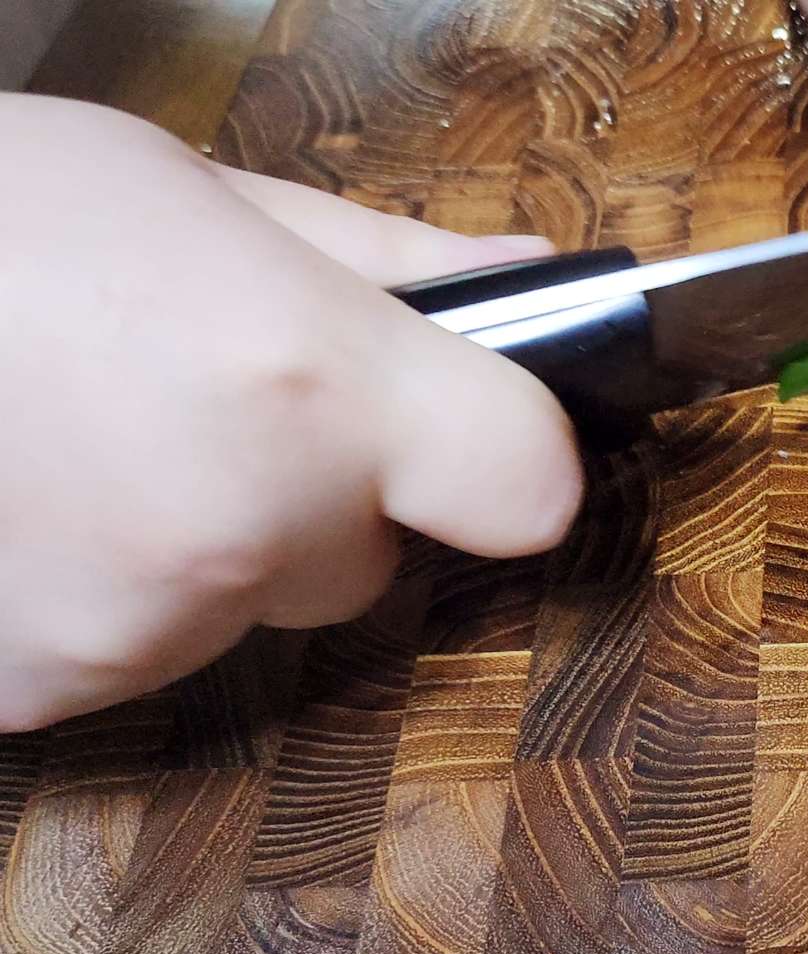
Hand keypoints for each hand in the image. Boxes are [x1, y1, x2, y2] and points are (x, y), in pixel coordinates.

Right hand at [0, 94, 582, 730]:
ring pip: (249, 609)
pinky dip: (101, 597)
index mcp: (308, 386)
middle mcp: (241, 529)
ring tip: (87, 442)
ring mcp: (135, 627)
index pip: (526, 487)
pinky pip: (136, 652)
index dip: (513, 457)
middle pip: (369, 559)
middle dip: (320, 496)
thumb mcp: (200, 189)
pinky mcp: (37, 692)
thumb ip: (389, 261)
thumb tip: (539, 284)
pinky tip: (30, 504)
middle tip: (205, 407)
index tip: (483, 435)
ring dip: (203, 545)